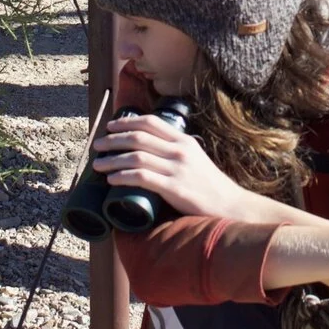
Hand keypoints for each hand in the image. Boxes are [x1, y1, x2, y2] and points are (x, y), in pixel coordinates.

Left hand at [93, 113, 246, 220]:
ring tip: (98, 164)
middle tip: (98, 146)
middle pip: (138, 137)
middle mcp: (179, 150)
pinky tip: (111, 179)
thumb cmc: (209, 184)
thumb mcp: (195, 158)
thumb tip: (150, 149)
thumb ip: (176, 151)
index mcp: (184, 140)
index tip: (111, 127)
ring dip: (112, 159)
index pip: (150, 122)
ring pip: (136, 156)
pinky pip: (142, 177)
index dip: (126, 122)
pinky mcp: (174, 188)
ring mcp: (177, 169)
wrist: (230, 205)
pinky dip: (123, 176)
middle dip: (113, 139)